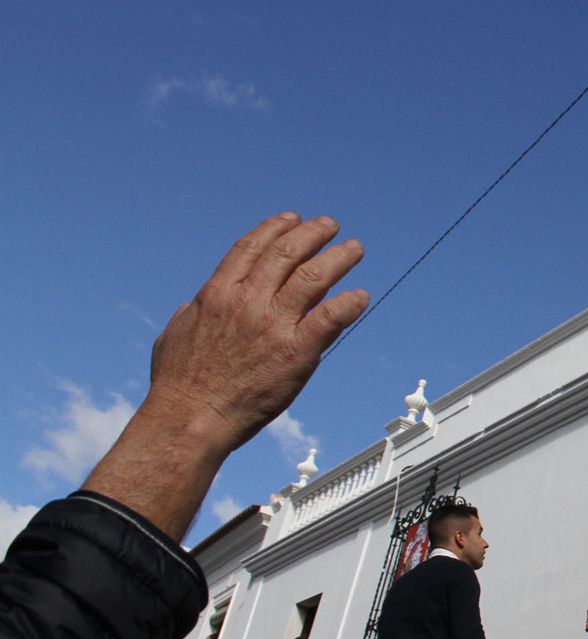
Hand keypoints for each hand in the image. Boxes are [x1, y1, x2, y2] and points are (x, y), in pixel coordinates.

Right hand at [83, 213, 367, 538]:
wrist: (190, 419)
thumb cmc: (178, 383)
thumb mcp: (176, 333)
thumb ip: (196, 310)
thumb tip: (203, 300)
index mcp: (217, 294)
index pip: (251, 247)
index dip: (275, 229)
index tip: (292, 218)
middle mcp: (247, 302)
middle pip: (287, 254)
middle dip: (313, 234)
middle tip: (331, 226)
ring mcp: (273, 325)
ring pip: (313, 278)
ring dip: (338, 259)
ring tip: (354, 249)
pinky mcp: (296, 352)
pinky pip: (330, 318)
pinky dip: (349, 304)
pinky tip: (361, 296)